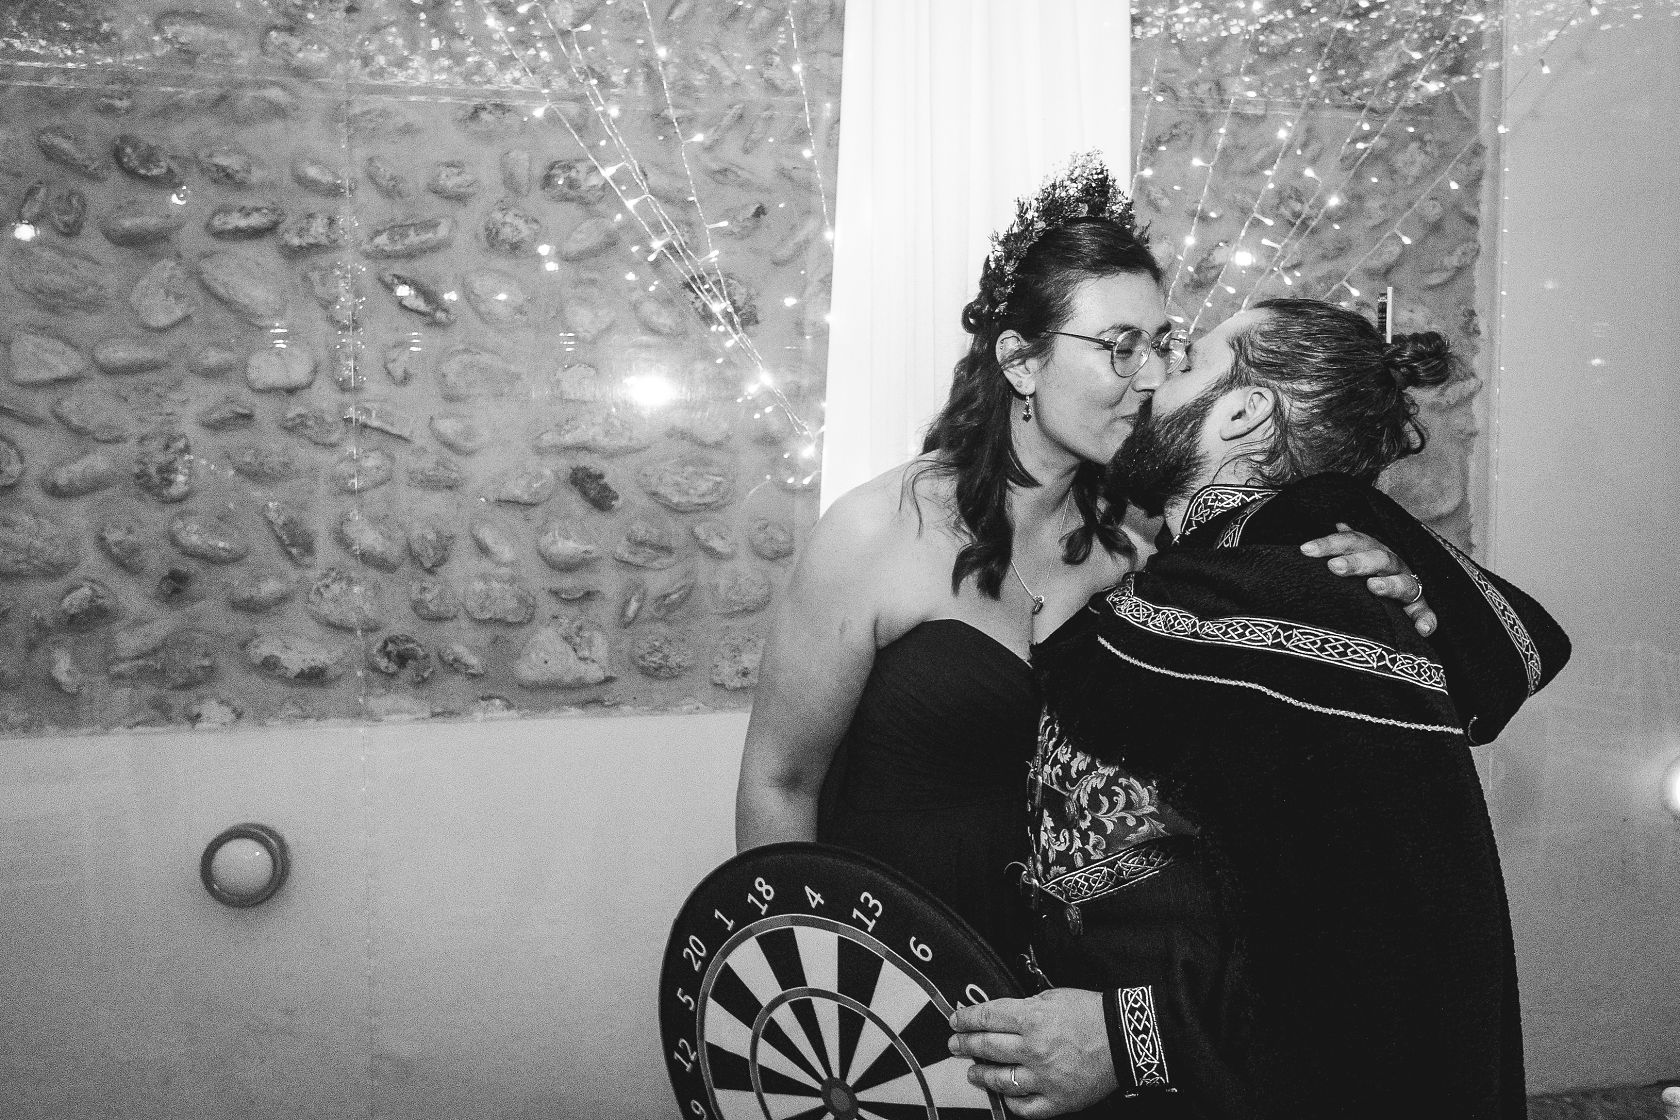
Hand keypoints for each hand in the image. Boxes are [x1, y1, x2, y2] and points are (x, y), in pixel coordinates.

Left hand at [948, 989, 1115, 1117]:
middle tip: (955, 1045)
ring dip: (980, 1075)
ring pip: (1000, 1080)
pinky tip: (1004, 1094)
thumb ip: (1024, 1006)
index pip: (986, 1018)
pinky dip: (1011, 1101)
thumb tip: (997, 1015)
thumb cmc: (1091, 1015)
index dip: (966, 1019)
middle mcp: (1034, 1049)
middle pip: (986, 1047)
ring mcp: (1044, 1078)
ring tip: (972, 1071)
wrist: (1125, 1038)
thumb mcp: (1054, 996)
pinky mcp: (1057, 1100)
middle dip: (965, 1045)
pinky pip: (1025, 1107)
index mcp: (1032, 1019)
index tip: (956, 1020)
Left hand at [1301, 522, 1436, 635]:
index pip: (1351, 541)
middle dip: (1357, 562)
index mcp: (1373, 550)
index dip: (1329, 544)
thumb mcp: (1357, 554)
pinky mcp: (1419, 607)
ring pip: (1403, 583)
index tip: (1305, 550)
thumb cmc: (1368, 571)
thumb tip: (1338, 523)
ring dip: (1389, 584)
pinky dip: (1427, 620)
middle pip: (1378, 558)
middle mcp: (1393, 564)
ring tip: (1373, 587)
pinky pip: (1425, 612)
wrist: (1399, 588)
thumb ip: (1347, 544)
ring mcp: (1408, 584)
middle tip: (1334, 567)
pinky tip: (1423, 629)